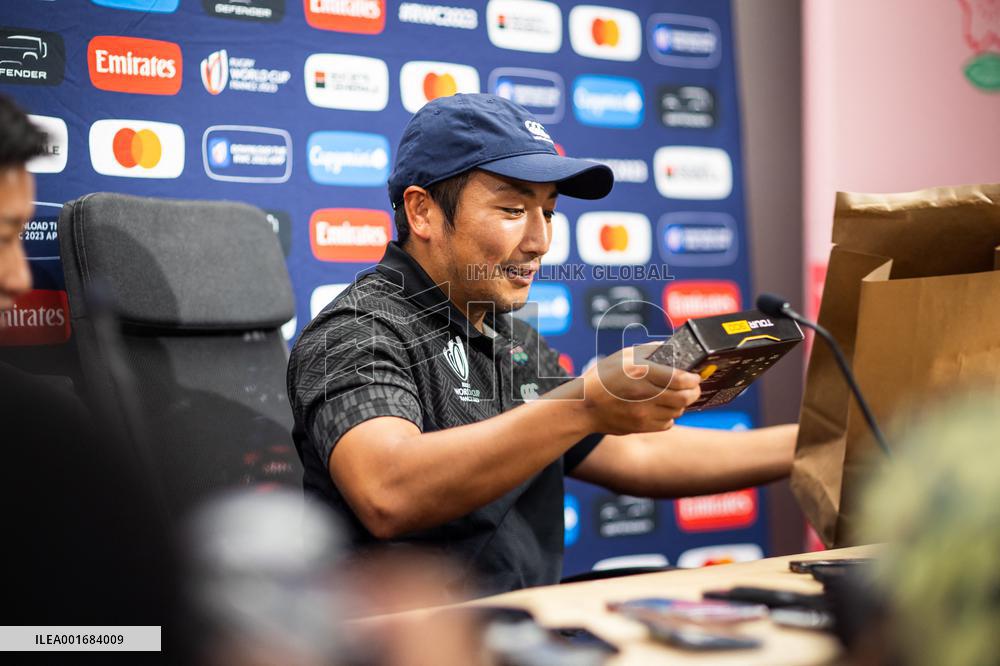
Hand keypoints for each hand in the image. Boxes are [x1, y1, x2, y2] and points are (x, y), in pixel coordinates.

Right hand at [580, 344, 700, 435]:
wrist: (584, 407)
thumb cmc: (602, 378)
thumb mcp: (622, 356)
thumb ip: (648, 351)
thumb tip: (671, 349)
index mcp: (640, 371)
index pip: (680, 378)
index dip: (693, 378)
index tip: (695, 376)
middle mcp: (644, 393)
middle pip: (684, 397)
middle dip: (693, 391)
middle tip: (693, 387)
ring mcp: (643, 413)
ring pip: (678, 410)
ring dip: (681, 403)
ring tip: (675, 396)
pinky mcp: (641, 427)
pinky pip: (667, 423)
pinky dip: (669, 415)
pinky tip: (661, 408)